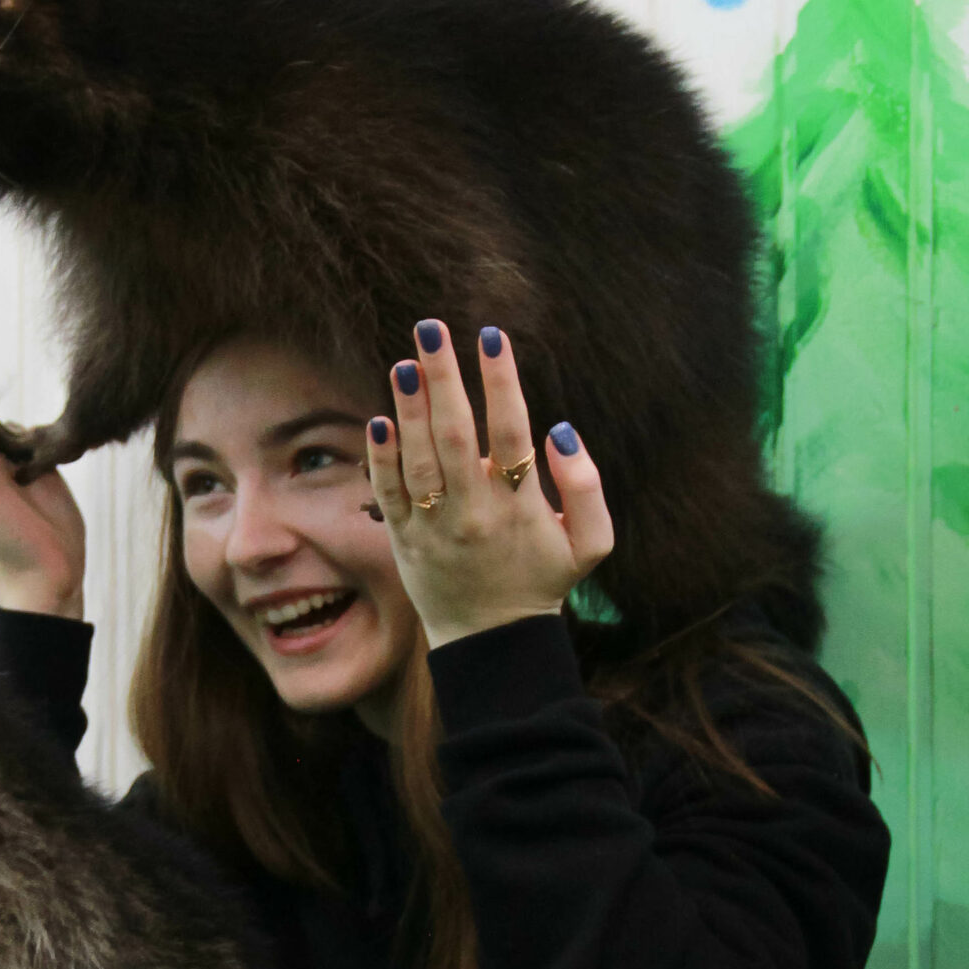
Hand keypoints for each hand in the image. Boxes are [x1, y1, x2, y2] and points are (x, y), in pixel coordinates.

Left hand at [366, 322, 613, 646]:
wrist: (491, 640)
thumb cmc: (542, 580)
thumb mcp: (590, 544)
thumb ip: (586, 486)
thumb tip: (559, 431)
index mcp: (521, 506)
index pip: (510, 432)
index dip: (500, 381)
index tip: (490, 336)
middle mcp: (474, 513)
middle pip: (456, 435)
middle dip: (443, 378)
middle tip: (430, 329)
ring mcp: (435, 527)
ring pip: (419, 460)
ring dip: (409, 409)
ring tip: (404, 362)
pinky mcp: (404, 540)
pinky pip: (389, 494)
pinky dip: (382, 459)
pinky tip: (379, 420)